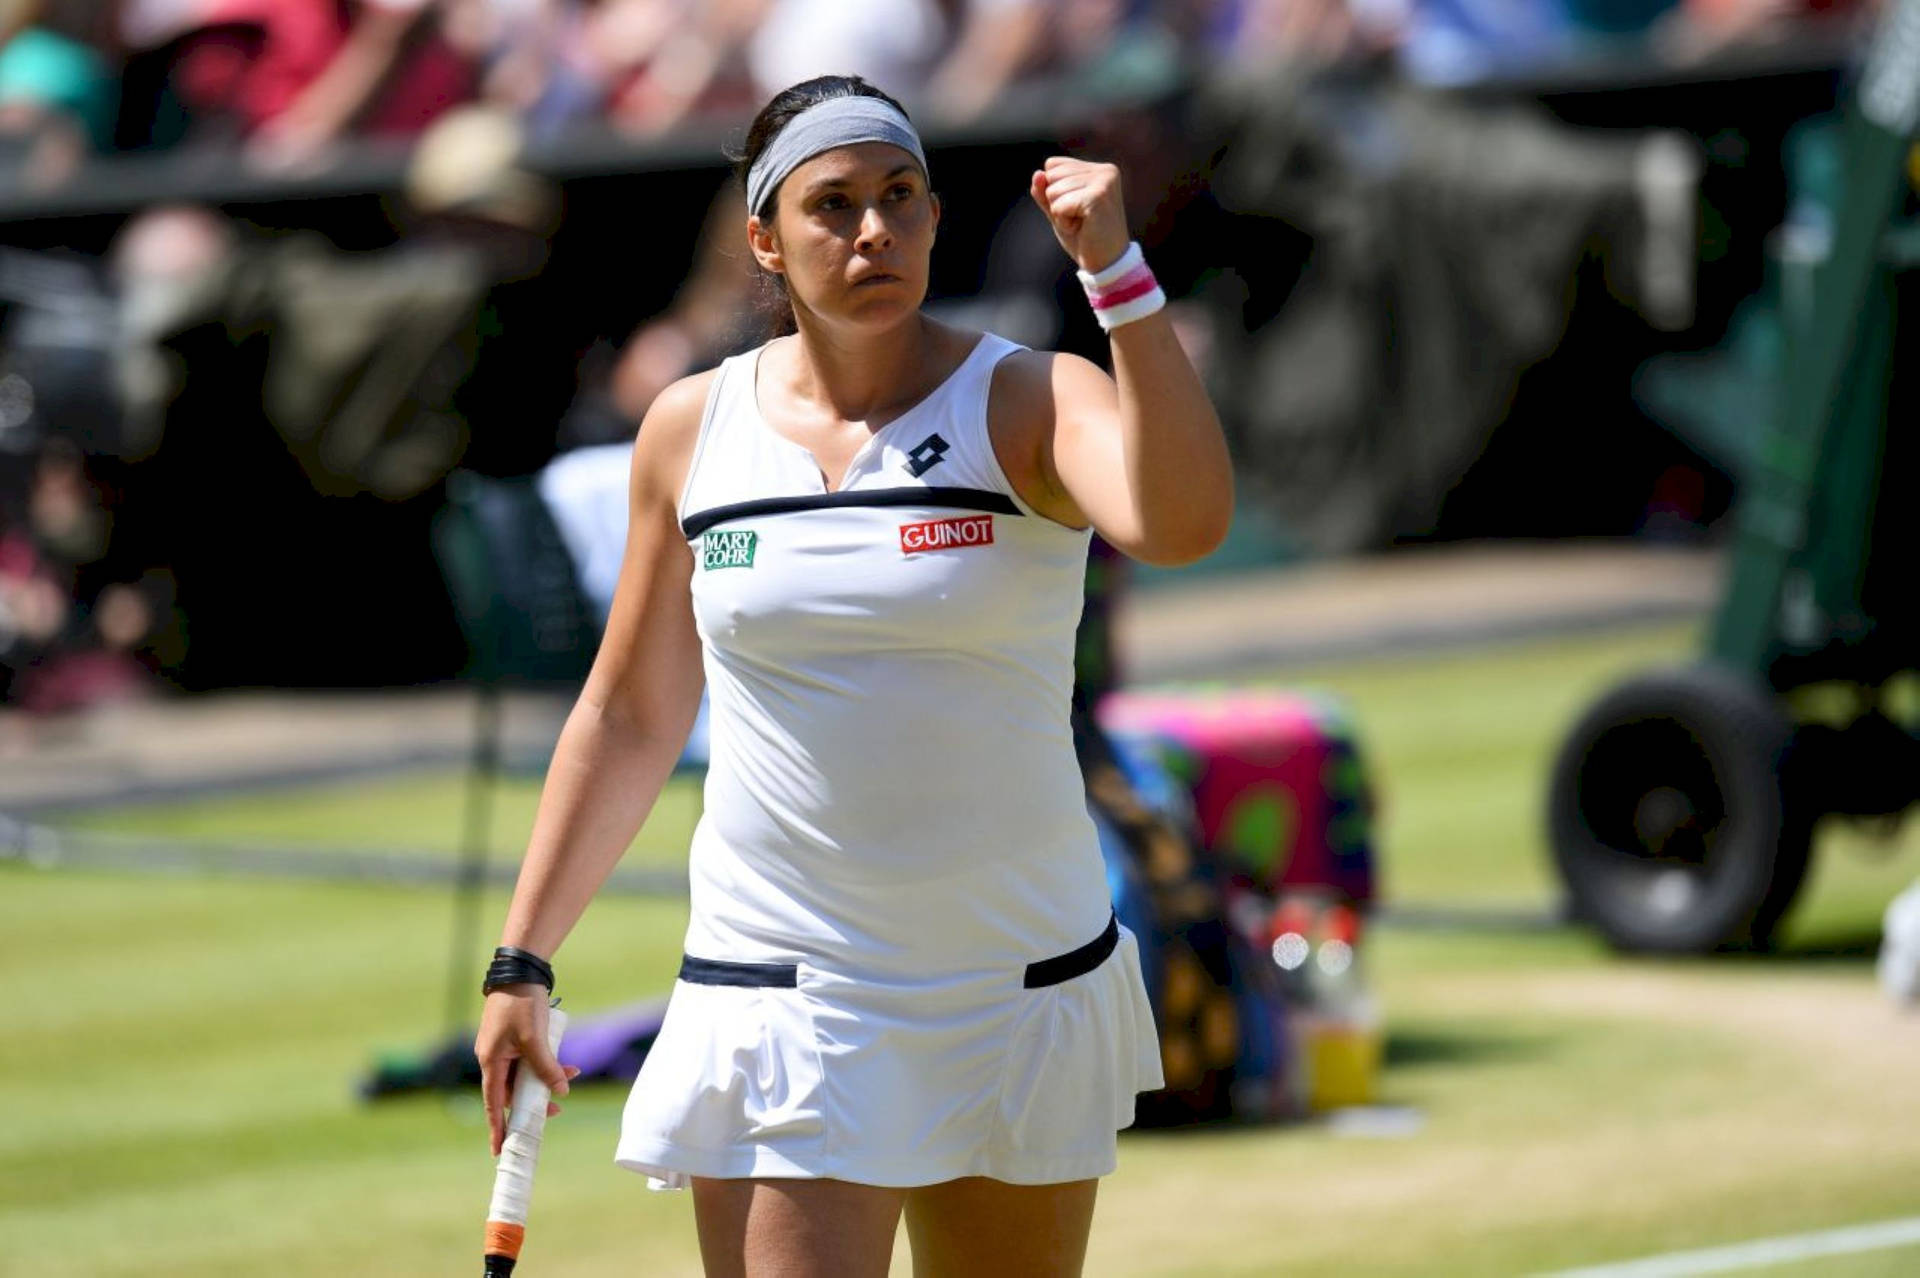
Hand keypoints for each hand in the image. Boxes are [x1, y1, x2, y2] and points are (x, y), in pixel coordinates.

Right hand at [476, 987, 580, 1156]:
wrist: (521, 970)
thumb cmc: (522, 1004)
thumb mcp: (535, 1039)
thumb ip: (546, 1068)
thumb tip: (560, 1092)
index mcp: (490, 1061)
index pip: (493, 1104)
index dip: (497, 1128)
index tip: (499, 1151)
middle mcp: (493, 1058)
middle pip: (512, 1092)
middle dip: (534, 1102)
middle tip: (556, 1112)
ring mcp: (503, 1048)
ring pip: (524, 1075)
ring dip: (545, 1079)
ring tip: (571, 1076)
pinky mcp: (514, 1038)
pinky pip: (529, 1060)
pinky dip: (545, 1064)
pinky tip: (566, 1062)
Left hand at [1029, 157, 1131, 275]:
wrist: (1106, 264)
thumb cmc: (1084, 237)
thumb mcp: (1058, 210)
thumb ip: (1044, 191)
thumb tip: (1037, 174)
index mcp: (1098, 169)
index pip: (1052, 165)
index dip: (1054, 192)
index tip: (1076, 209)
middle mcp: (1104, 171)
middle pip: (1051, 175)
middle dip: (1056, 202)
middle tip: (1080, 219)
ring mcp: (1103, 182)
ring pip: (1052, 190)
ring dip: (1060, 214)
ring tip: (1082, 223)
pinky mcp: (1098, 196)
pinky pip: (1059, 206)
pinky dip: (1064, 222)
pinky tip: (1083, 228)